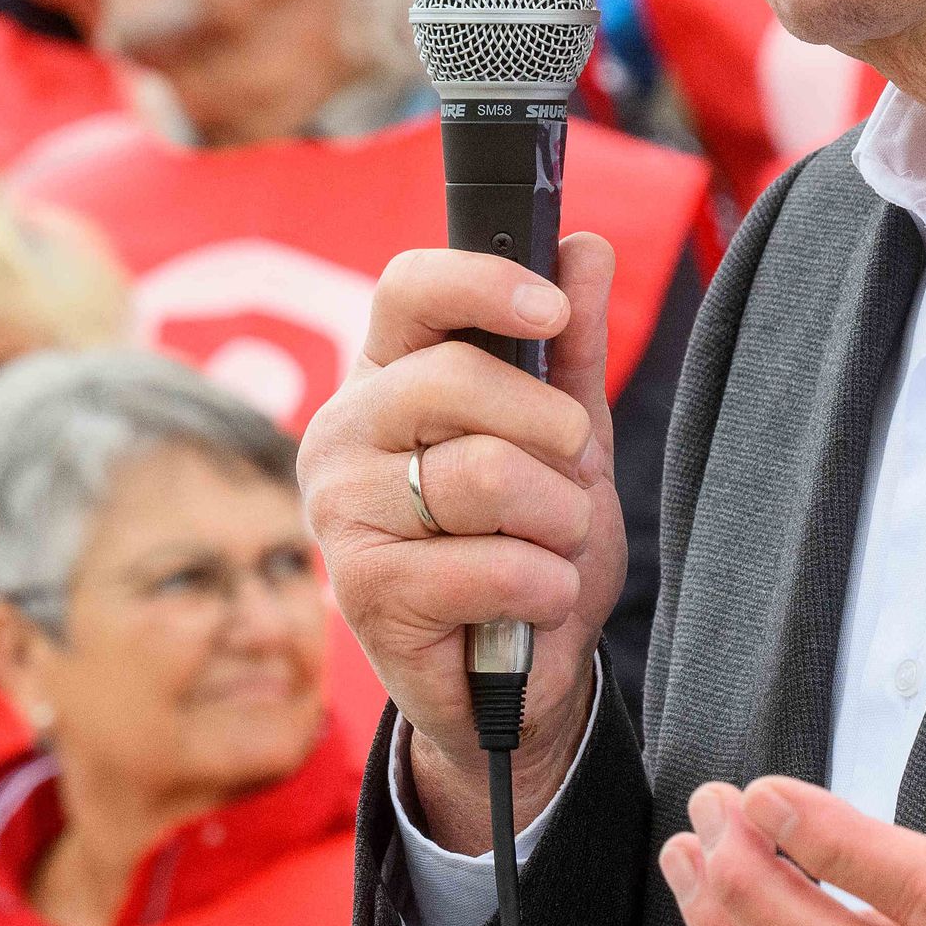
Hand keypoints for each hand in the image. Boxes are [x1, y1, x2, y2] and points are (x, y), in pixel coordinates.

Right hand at [298, 235, 625, 851]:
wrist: (520, 678)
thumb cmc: (533, 540)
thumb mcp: (570, 437)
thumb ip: (572, 346)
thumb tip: (584, 247)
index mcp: (387, 376)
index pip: (409, 289)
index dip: (483, 286)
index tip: (551, 312)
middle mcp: (345, 432)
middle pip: (453, 379)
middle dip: (551, 429)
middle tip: (573, 472)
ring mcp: (341, 512)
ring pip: (482, 474)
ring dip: (557, 520)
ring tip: (551, 548)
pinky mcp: (362, 591)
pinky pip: (490, 563)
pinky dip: (544, 586)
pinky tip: (531, 603)